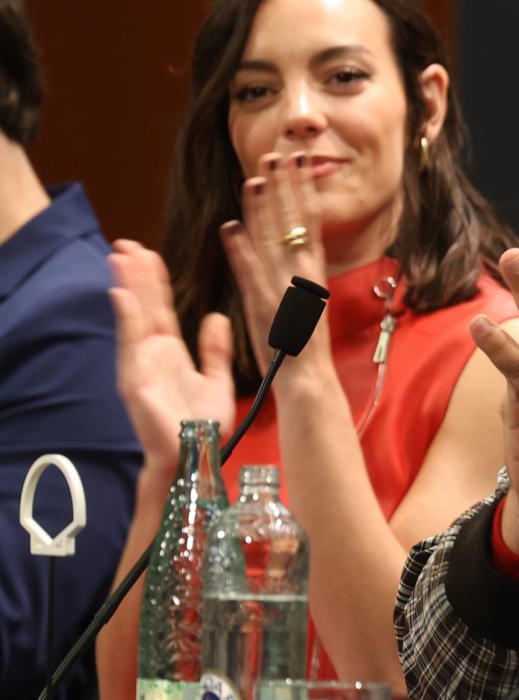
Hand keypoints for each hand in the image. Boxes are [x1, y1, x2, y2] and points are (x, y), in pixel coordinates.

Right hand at [108, 241, 235, 475]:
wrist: (194, 457)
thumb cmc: (202, 425)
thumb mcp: (217, 379)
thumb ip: (215, 349)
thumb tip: (215, 316)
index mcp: (170, 352)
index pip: (161, 308)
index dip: (153, 281)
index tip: (148, 253)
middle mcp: (151, 355)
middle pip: (143, 306)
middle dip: (134, 275)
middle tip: (125, 243)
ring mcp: (141, 366)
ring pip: (134, 318)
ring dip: (127, 287)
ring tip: (121, 257)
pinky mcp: (136, 381)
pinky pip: (131, 344)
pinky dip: (127, 319)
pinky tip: (121, 295)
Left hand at [219, 153, 331, 373]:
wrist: (309, 381)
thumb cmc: (303, 345)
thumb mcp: (307, 300)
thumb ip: (296, 269)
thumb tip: (284, 239)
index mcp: (314, 273)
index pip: (309, 221)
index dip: (302, 190)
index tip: (297, 161)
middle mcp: (302, 276)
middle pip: (294, 224)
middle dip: (287, 188)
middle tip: (280, 155)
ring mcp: (284, 290)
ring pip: (272, 242)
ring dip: (264, 210)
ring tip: (255, 179)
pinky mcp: (265, 307)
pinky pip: (251, 275)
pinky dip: (241, 252)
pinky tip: (231, 229)